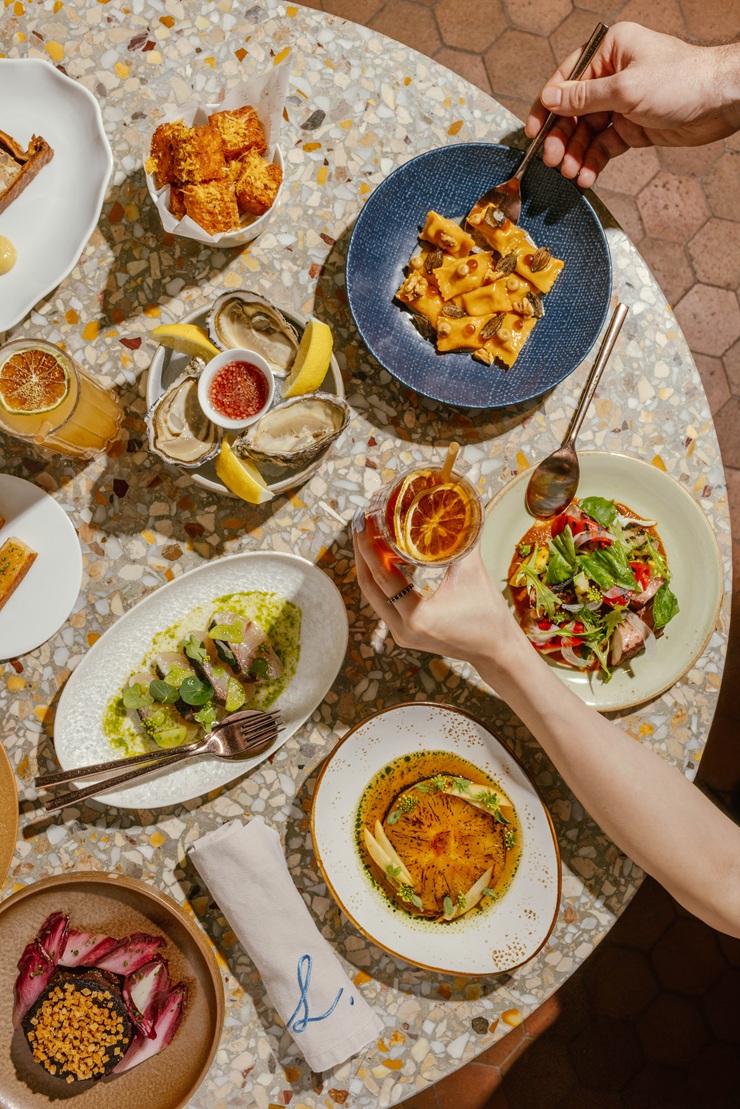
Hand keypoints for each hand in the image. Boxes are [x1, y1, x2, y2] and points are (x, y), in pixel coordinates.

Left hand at [352, 511, 524, 668]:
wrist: (497, 651)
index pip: (381, 575)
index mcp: (417, 616)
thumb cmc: (489, 616)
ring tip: (368, 534)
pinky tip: (382, 557)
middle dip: (362, 551)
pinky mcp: (403, 632)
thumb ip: (460, 540)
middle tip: (360, 521)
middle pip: (368, 585)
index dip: (368, 545)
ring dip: (368, 565)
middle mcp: (402, 629)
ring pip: (373, 594)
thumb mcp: (472, 573)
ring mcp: (400, 634)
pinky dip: (380, 579)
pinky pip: (383, 601)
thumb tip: (458, 507)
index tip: (362, 519)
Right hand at [526, 22, 739, 187]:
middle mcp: (613, 75)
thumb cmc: (682, 81)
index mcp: (610, 52)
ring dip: (577, 154)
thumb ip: (583, 98)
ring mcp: (622, 103)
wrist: (721, 101)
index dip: (547, 106)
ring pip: (588, 133)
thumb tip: (550, 99)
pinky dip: (594, 161)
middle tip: (553, 160)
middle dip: (563, 138)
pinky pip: (604, 146)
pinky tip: (586, 175)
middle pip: (574, 111)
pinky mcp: (632, 127)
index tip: (534, 130)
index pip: (567, 79)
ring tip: (571, 173)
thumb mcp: (625, 89)